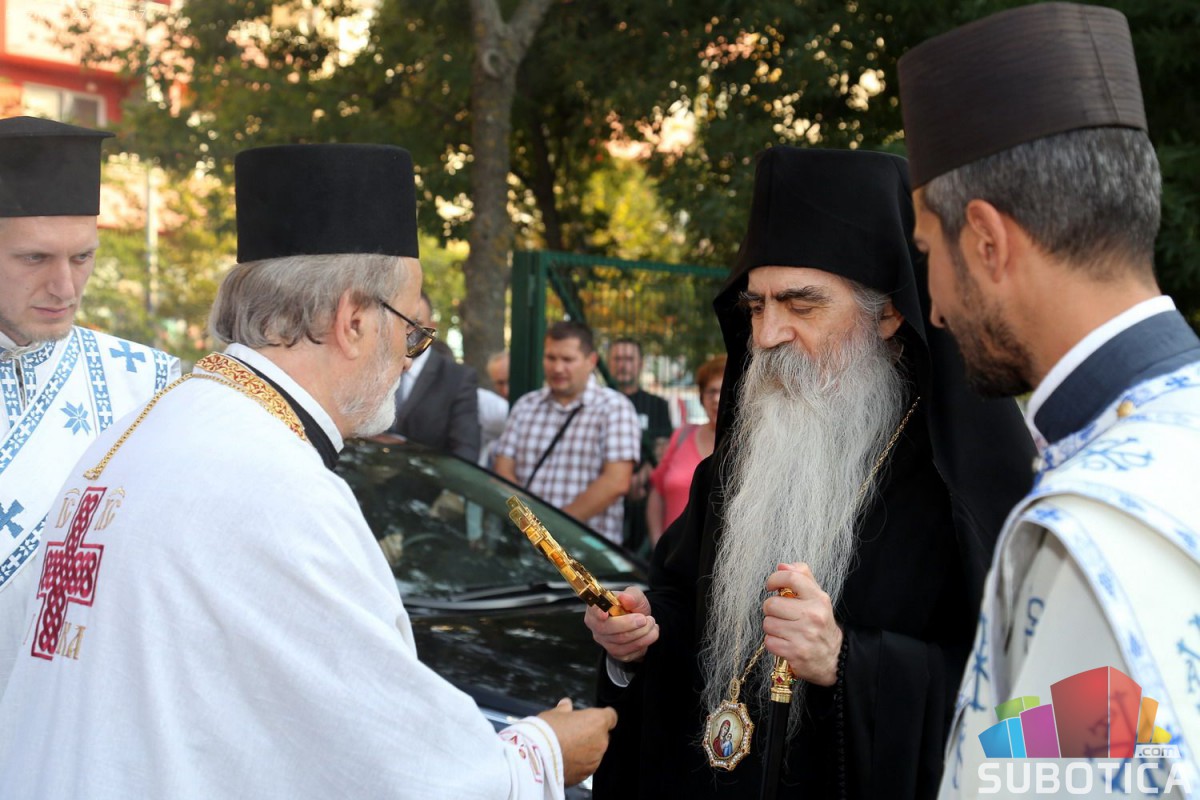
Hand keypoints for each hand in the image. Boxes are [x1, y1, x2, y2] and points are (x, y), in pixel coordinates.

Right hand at [538, 698, 617, 786]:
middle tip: (572, 734)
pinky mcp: (585, 776)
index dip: (601, 717)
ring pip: (594, 753)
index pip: (611, 717)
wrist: (536, 757)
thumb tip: (566, 705)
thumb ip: (564, 710)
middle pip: (601, 736)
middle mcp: (601, 742)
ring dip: (585, 751)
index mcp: (597, 722)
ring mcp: (594, 761)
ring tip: (566, 749)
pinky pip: (585, 767)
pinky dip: (578, 764)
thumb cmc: (546, 732)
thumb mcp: (554, 714)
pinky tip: (564, 760)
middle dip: (590, 735)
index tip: (592, 718)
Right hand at [584, 587, 658, 662]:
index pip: (593, 610)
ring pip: (620, 642)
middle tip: (645, 619)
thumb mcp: (635, 596)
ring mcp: (604, 641)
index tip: (605, 613)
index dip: (598, 612)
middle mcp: (596, 626)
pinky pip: (629, 652)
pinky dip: (644, 642)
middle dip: (629, 624)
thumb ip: (631, 596)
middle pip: (606, 629)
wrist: (641, 622)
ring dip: (641, 633)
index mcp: (596, 608)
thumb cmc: (632, 607)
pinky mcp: (615, 653)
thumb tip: (625, 598)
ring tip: (651, 624)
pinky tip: (650, 634)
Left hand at [762, 563, 842, 686]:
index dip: (774, 579)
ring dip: (772, 627)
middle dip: (771, 610)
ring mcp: (804, 635)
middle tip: (781, 615)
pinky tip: (785, 642)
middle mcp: (813, 616)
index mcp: (819, 599)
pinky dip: (773, 643)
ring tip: (785, 630)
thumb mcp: (817, 598)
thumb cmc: (820, 624)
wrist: (834, 658)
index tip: (771, 586)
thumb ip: (802, 578)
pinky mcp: (795, 652)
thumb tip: (782, 566)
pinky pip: (769, 642)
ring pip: (768, 623)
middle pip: (771, 604)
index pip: (791, 578)